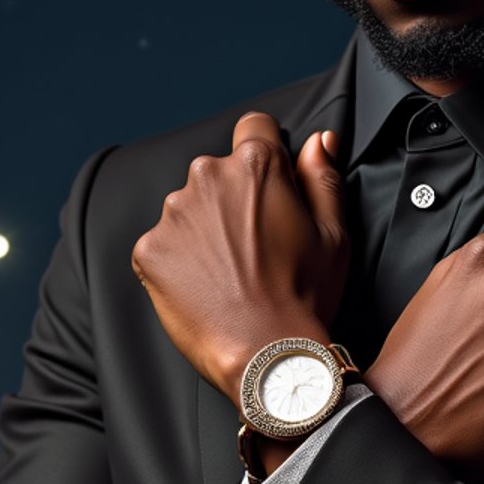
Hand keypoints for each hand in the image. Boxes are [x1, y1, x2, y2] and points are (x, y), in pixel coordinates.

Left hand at [131, 114, 348, 404]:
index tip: (271, 187)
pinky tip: (206, 287)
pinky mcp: (150, 249)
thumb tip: (320, 140)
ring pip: (189, 206)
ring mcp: (174, 214)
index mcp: (257, 165)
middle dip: (234, 196)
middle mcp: (208, 177)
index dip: (268, 154)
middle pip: (219, 171)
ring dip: (204, 228)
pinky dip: (179, 260)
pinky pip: (164, 243)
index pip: (255, 128)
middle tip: (255, 244)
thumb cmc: (305, 296)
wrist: (266, 355)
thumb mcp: (333, 233)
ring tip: (230, 271)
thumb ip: (323, 176)